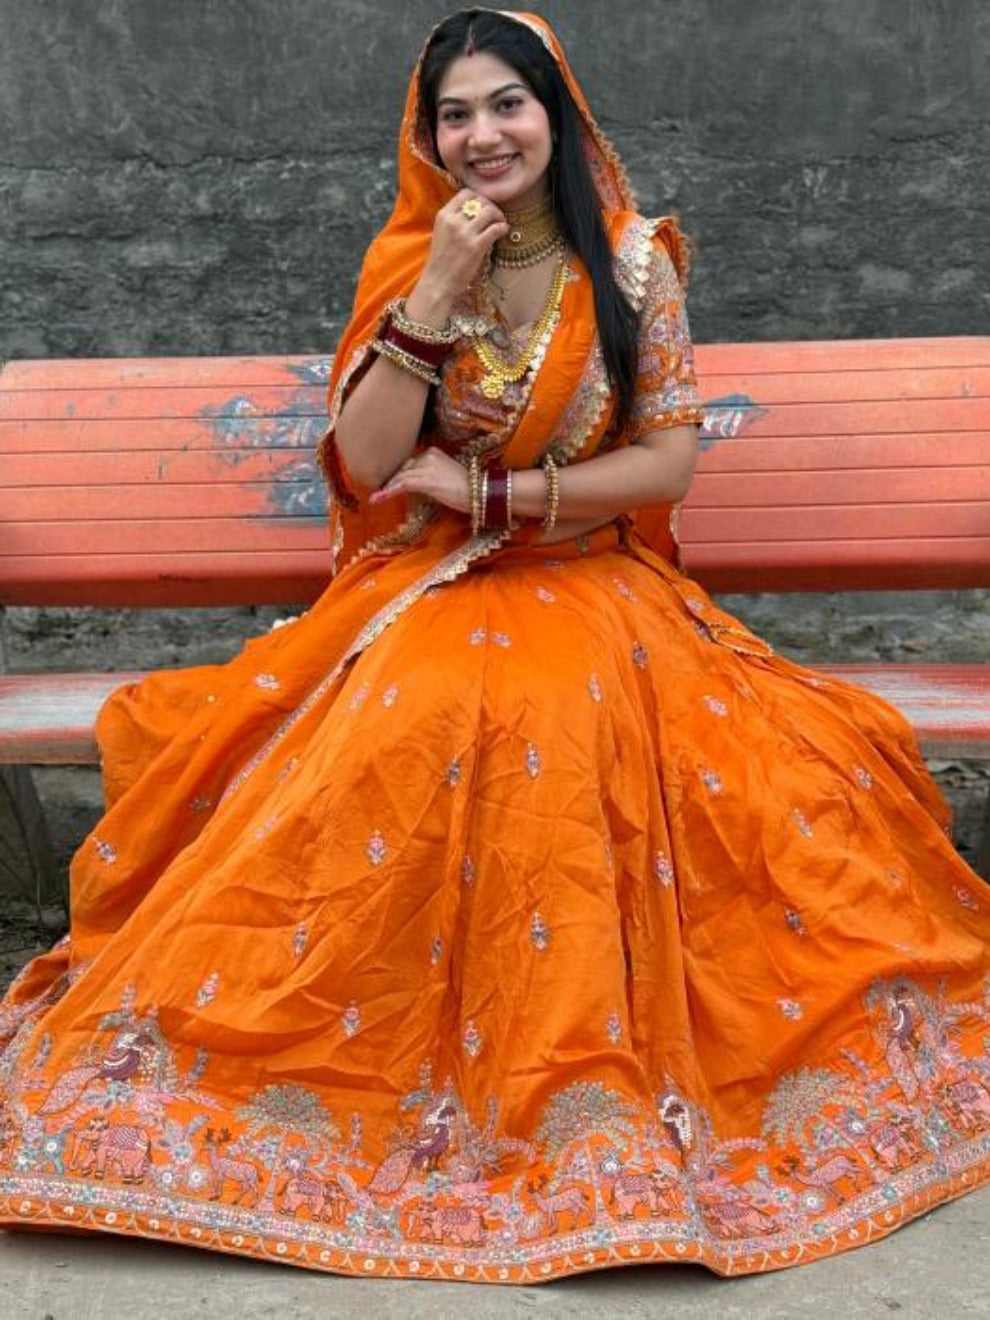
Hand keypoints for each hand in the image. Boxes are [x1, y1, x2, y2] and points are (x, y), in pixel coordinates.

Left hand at [368, 447, 470, 513]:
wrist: (481, 493)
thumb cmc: (467, 490)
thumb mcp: (444, 478)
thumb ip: (428, 477)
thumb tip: (411, 485)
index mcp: (432, 452)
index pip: (408, 463)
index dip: (396, 475)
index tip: (385, 484)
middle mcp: (428, 455)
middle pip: (402, 469)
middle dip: (389, 481)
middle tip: (377, 492)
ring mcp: (427, 466)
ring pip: (400, 476)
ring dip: (387, 488)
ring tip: (374, 498)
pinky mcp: (427, 479)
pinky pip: (403, 484)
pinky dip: (389, 492)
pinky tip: (378, 499)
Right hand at [415, 190, 509, 304]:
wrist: (437, 283)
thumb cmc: (441, 261)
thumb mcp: (441, 233)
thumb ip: (454, 220)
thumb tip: (476, 211)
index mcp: (443, 215)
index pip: (466, 193)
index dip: (479, 197)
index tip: (484, 207)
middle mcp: (454, 221)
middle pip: (481, 201)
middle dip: (492, 207)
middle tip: (496, 217)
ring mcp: (465, 233)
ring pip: (490, 212)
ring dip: (499, 217)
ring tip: (501, 225)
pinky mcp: (476, 246)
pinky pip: (496, 229)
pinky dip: (503, 228)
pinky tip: (503, 232)